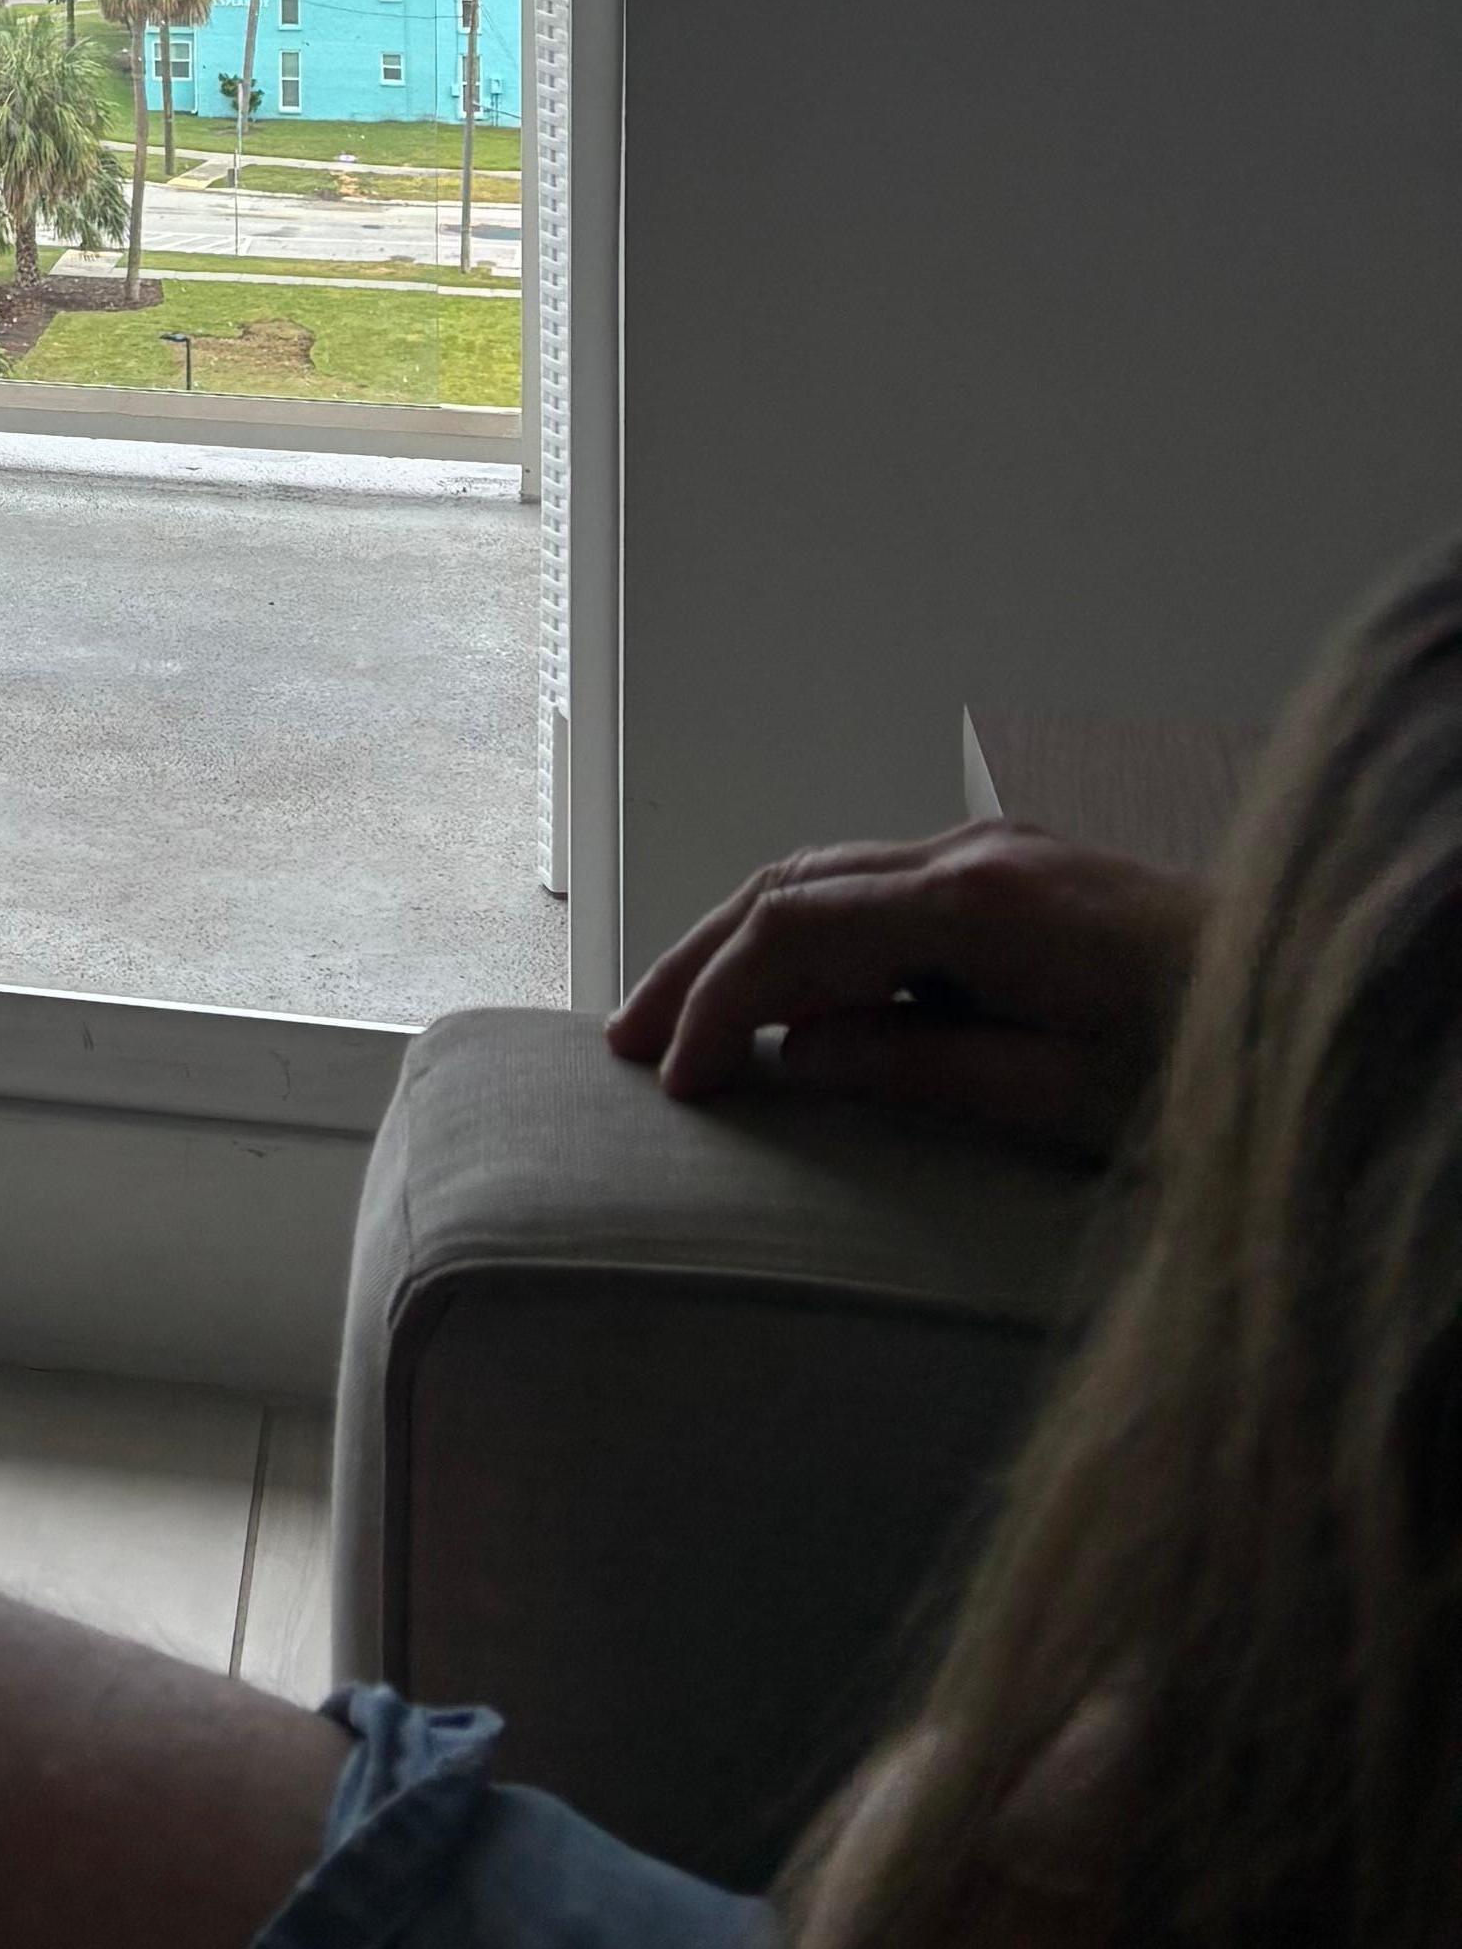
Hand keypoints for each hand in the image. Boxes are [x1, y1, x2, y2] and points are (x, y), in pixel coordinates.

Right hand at [606, 823, 1206, 1161]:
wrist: (1321, 997)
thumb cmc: (1206, 1069)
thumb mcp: (1059, 1095)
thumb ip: (916, 1067)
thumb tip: (796, 1056)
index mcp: (978, 902)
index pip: (794, 933)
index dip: (719, 1005)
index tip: (674, 1083)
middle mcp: (974, 853)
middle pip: (789, 884)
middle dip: (699, 961)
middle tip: (627, 1040)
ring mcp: (998, 853)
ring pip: (828, 877)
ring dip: (747, 945)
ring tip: (685, 1023)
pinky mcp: (1021, 874)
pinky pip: (884, 894)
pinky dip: (818, 942)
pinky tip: (799, 1009)